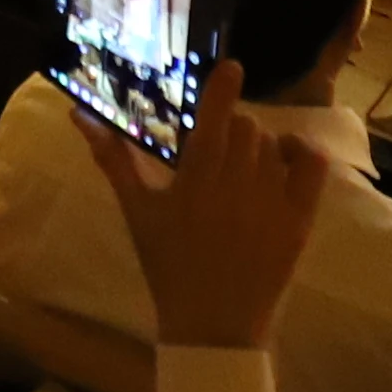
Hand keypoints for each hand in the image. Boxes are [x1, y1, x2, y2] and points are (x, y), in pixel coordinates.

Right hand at [94, 63, 330, 349]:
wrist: (211, 323)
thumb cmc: (168, 265)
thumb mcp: (137, 213)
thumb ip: (113, 160)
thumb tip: (79, 116)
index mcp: (195, 177)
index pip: (216, 113)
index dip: (225, 84)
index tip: (231, 68)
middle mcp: (236, 182)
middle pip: (244, 126)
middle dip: (231, 131)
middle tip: (219, 154)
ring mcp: (272, 200)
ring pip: (272, 144)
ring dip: (259, 148)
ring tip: (243, 172)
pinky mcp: (299, 219)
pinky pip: (312, 165)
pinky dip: (301, 154)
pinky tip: (284, 164)